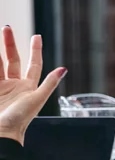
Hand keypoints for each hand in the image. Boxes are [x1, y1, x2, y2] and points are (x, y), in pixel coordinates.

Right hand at [0, 28, 65, 143]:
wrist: (1, 132)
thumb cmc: (21, 119)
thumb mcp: (37, 99)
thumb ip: (49, 83)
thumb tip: (63, 69)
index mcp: (29, 86)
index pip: (34, 63)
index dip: (35, 50)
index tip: (36, 36)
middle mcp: (15, 85)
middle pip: (12, 59)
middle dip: (9, 44)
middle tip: (6, 27)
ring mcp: (1, 87)